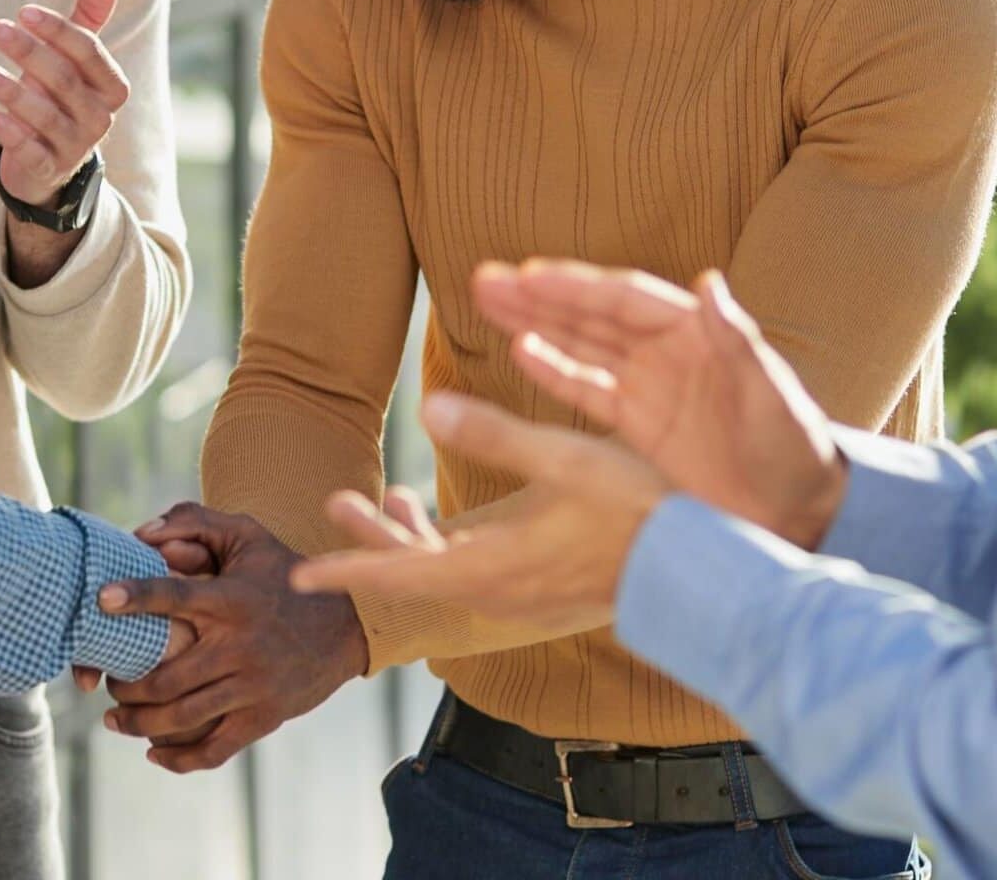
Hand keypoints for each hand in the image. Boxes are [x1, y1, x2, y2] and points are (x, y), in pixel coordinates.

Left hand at [0, 0, 127, 206]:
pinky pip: (33, 154)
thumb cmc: (60, 98)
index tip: (23, 12)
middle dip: (29, 52)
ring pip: (47, 116)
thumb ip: (87, 23)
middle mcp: (100, 117)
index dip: (57, 29)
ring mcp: (76, 147)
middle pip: (65, 79)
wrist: (49, 162)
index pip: (88, 51)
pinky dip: (13, 135)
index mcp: (112, 86)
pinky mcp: (49, 170)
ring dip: (13, 92)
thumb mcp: (75, 62)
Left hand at [95, 506, 367, 772]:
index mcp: (232, 599)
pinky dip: (178, 758)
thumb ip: (195, 521)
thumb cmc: (285, 574)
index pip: (176, 596)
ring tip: (114, 719)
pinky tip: (153, 752)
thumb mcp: (248, 535)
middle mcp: (240, 645)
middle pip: (165, 677)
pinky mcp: (264, 717)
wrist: (347, 624)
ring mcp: (252, 685)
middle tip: (106, 682)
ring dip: (138, 723)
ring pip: (181, 717)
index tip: (101, 599)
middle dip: (125, 686)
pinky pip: (214, 748)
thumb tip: (143, 533)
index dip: (137, 597)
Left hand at [290, 401, 668, 625]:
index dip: (348, 570)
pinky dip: (448, 544)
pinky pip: (474, 569)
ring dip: (408, 537)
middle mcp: (496, 589)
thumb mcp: (563, 458)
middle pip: (413, 571)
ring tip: (385, 498)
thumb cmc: (635, 511)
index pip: (400, 573)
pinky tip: (441, 515)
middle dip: (371, 539)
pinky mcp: (538, 584)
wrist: (696, 569)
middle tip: (334, 506)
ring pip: (444, 570)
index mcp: (491, 567)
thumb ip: (493, 432)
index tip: (300, 576)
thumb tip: (426, 406)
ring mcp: (518, 591)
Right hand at [474, 260, 847, 550]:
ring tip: (487, 299)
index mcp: (697, 333)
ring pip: (580, 344)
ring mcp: (649, 386)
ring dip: (535, 322)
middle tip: (485, 279)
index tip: (531, 274)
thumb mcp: (772, 396)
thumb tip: (711, 281)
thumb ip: (739, 341)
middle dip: (539, 296)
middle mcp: (666, 351)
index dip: (578, 287)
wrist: (799, 512)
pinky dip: (553, 371)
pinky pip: (587, 390)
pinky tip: (519, 351)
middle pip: (591, 314)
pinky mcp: (638, 424)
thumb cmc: (796, 449)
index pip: (625, 300)